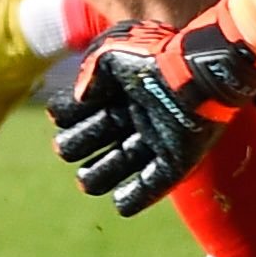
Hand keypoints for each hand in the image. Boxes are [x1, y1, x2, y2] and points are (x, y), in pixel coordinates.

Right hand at [44, 18, 255, 215]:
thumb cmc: (154, 59)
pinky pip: (155, 184)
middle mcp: (139, 116)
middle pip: (101, 138)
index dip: (70, 115)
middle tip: (65, 149)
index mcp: (124, 91)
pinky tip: (120, 204)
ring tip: (85, 182)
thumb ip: (90, 71)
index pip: (89, 109)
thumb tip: (80, 97)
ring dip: (102, 174)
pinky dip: (137, 197)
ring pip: (124, 163)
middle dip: (79, 145)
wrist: (196, 74)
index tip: (59, 118)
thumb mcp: (112, 52)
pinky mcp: (177, 160)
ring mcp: (159, 139)